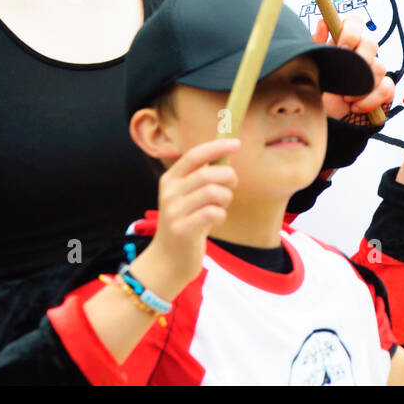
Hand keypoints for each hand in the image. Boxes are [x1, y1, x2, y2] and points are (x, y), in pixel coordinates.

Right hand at [139, 138, 239, 297]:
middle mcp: (169, 192)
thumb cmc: (186, 224)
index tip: (236, 143)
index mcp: (170, 179)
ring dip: (226, 198)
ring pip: (212, 192)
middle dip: (228, 177)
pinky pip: (212, 213)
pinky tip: (217, 219)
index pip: (194, 155)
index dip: (216, 146)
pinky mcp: (182, 230)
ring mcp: (174, 211)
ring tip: (222, 206)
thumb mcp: (188, 197)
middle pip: (208, 173)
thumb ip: (202, 177)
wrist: (168, 261)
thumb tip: (225, 153)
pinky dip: (221, 214)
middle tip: (233, 185)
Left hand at [313, 18, 393, 117]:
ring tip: (345, 97)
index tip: (341, 45)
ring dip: (361, 85)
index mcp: (344, 43)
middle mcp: (362, 54)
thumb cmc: (321, 89)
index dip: (351, 30)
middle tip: (345, 74)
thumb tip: (323, 23)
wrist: (329, 119)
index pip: (355, 22)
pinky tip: (355, 107)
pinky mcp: (384, 90)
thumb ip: (317, 44)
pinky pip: (387, 88)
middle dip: (359, 60)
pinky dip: (370, 99)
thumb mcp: (313, 67)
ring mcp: (375, 72)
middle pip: (371, 43)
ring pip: (380, 67)